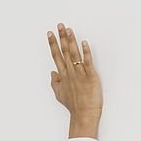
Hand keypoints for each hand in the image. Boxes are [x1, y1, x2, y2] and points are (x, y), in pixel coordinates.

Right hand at [47, 22, 101, 137]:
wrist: (84, 115)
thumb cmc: (73, 106)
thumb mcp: (59, 95)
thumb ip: (55, 83)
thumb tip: (52, 73)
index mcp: (63, 76)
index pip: (56, 56)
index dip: (53, 44)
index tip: (50, 33)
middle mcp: (70, 73)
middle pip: (64, 52)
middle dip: (61, 37)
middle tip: (60, 25)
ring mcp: (80, 74)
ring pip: (74, 54)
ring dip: (71, 41)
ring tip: (69, 29)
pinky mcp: (91, 76)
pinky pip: (88, 62)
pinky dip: (86, 52)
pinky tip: (84, 43)